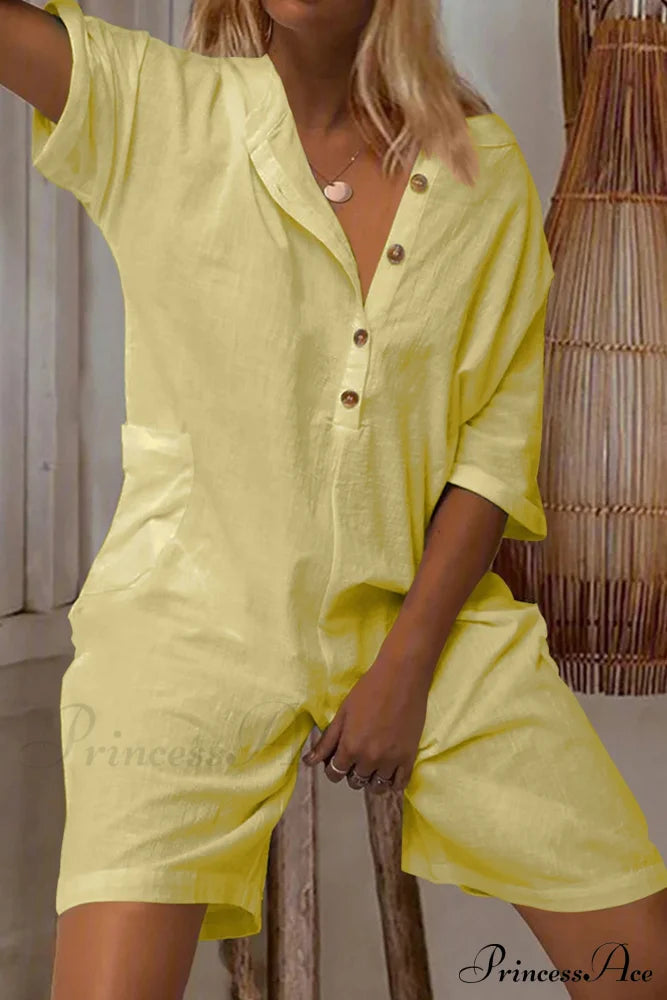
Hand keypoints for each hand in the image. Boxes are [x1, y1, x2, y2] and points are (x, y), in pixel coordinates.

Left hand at [301, 644, 431, 793]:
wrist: (401, 677)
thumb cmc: (368, 690)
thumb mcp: (342, 713)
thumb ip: (327, 741)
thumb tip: (309, 761)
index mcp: (350, 747)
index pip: (335, 774)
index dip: (333, 768)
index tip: (338, 759)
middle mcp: (369, 759)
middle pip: (355, 781)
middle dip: (352, 771)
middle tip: (357, 756)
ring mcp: (391, 760)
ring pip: (377, 787)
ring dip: (371, 778)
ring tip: (373, 765)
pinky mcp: (409, 758)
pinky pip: (399, 784)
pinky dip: (392, 783)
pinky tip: (389, 773)